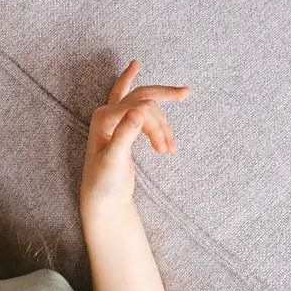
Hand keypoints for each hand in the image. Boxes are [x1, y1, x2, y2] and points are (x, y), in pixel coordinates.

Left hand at [81, 61, 189, 219]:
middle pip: (141, 94)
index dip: (156, 127)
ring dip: (163, 123)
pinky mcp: (124, 127)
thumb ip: (123, 135)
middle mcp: (107, 113)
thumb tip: (138, 112)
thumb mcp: (114, 160)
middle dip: (165, 94)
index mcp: (103, 118)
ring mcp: (115, 119)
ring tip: (171, 149)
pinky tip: (170, 118)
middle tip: (187, 93)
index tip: (164, 150)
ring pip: (147, 105)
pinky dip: (158, 113)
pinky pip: (140, 106)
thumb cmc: (104, 182)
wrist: (103, 197)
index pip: (139, 109)